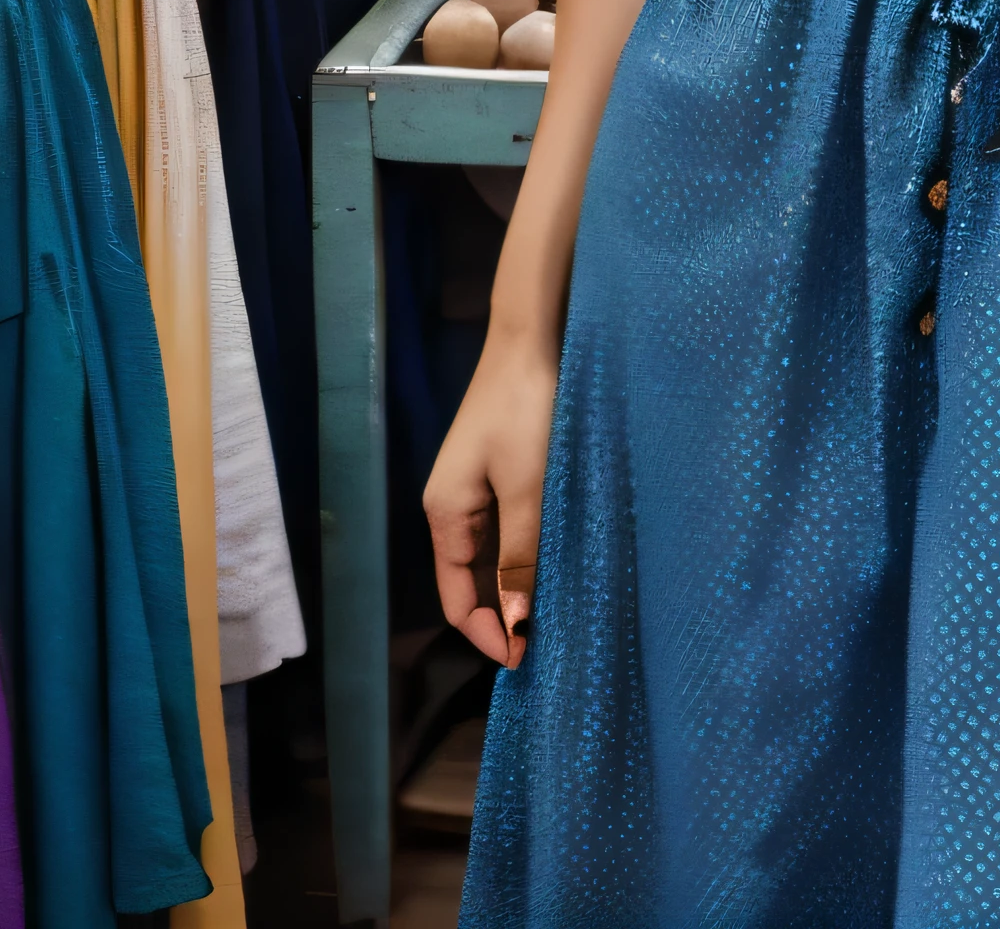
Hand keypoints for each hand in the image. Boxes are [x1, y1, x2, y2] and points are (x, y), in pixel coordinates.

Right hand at [423, 341, 556, 667]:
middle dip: (502, 615)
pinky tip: (554, 564)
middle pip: (471, 581)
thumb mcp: (527, 487)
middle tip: (546, 645)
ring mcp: (474, 489)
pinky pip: (506, 528)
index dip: (485, 633)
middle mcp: (452, 507)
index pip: (456, 597)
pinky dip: (525, 553)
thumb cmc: (525, 410)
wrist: (529, 339)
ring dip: (516, 585)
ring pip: (491, 556)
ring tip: (554, 614)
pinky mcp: (498, 472)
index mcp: (445, 514)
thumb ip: (520, 556)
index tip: (523, 661)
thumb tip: (516, 625)